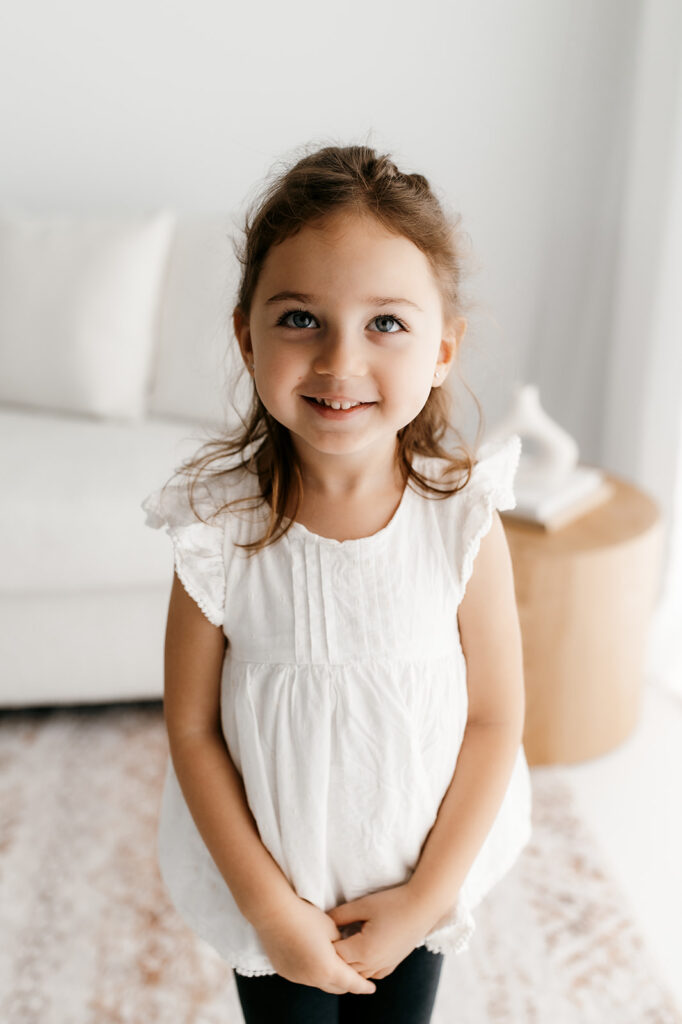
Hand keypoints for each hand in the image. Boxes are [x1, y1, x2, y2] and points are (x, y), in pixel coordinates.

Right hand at [254, 895, 376, 994]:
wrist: (273, 913)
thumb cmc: (306, 917)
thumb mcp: (331, 928)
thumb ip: (341, 945)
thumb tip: (342, 949)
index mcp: (328, 969)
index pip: (352, 983)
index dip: (363, 986)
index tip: (372, 988)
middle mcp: (312, 979)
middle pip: (336, 987)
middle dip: (347, 983)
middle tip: (356, 977)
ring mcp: (297, 977)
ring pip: (318, 982)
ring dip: (328, 977)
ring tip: (335, 966)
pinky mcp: (285, 971)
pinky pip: (304, 976)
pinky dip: (313, 972)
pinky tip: (313, 959)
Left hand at [327, 884, 434, 979]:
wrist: (424, 906)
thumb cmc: (393, 902)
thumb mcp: (363, 905)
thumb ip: (340, 915)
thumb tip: (324, 921)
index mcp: (363, 951)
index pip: (335, 956)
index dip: (326, 944)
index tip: (321, 932)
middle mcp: (373, 964)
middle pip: (345, 968)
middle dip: (334, 956)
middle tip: (326, 939)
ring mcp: (385, 966)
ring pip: (358, 974)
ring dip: (349, 964)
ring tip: (341, 946)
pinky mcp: (393, 963)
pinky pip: (372, 973)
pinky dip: (363, 968)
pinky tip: (360, 954)